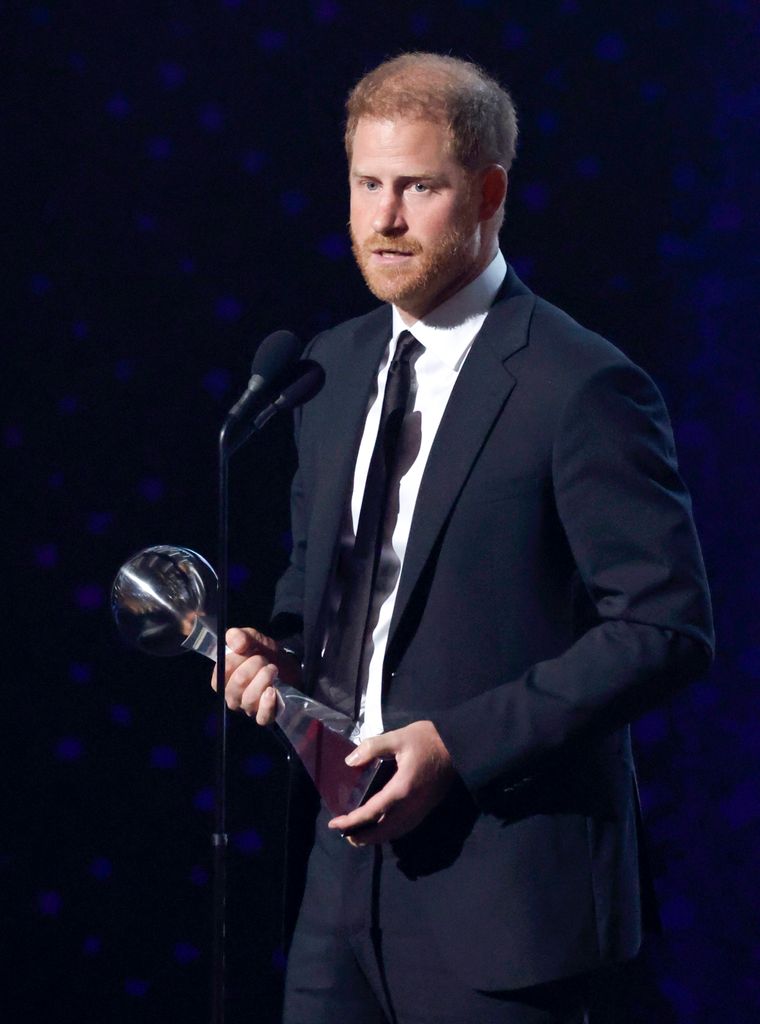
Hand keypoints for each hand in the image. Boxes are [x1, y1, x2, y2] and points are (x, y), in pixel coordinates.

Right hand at [210, 627, 300, 725]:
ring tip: (273, 669)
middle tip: (264, 659)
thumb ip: (242, 636)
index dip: (236, 659)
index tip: (248, 650)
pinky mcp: (265, 716)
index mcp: (224, 680)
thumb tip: (236, 641)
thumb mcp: (254, 640)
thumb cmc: (266, 655)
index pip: (221, 673)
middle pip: (237, 684)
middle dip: (254, 665)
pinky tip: (272, 691)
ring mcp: (248, 708)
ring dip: (264, 678)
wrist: (288, 667)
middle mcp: (232, 697)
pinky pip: (262, 717)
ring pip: (249, 698)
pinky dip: (267, 704)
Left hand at [328, 721, 454, 844]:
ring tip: (359, 834)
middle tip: (345, 834)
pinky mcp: (427, 808)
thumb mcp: (399, 737)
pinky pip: (405, 828)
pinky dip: (390, 832)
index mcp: (401, 789)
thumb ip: (373, 747)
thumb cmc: (429, 739)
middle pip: (383, 832)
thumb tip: (350, 761)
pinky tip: (382, 826)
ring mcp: (421, 809)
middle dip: (362, 837)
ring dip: (376, 838)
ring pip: (395, 833)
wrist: (461, 746)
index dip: (351, 822)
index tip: (334, 824)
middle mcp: (411, 806)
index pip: (371, 813)